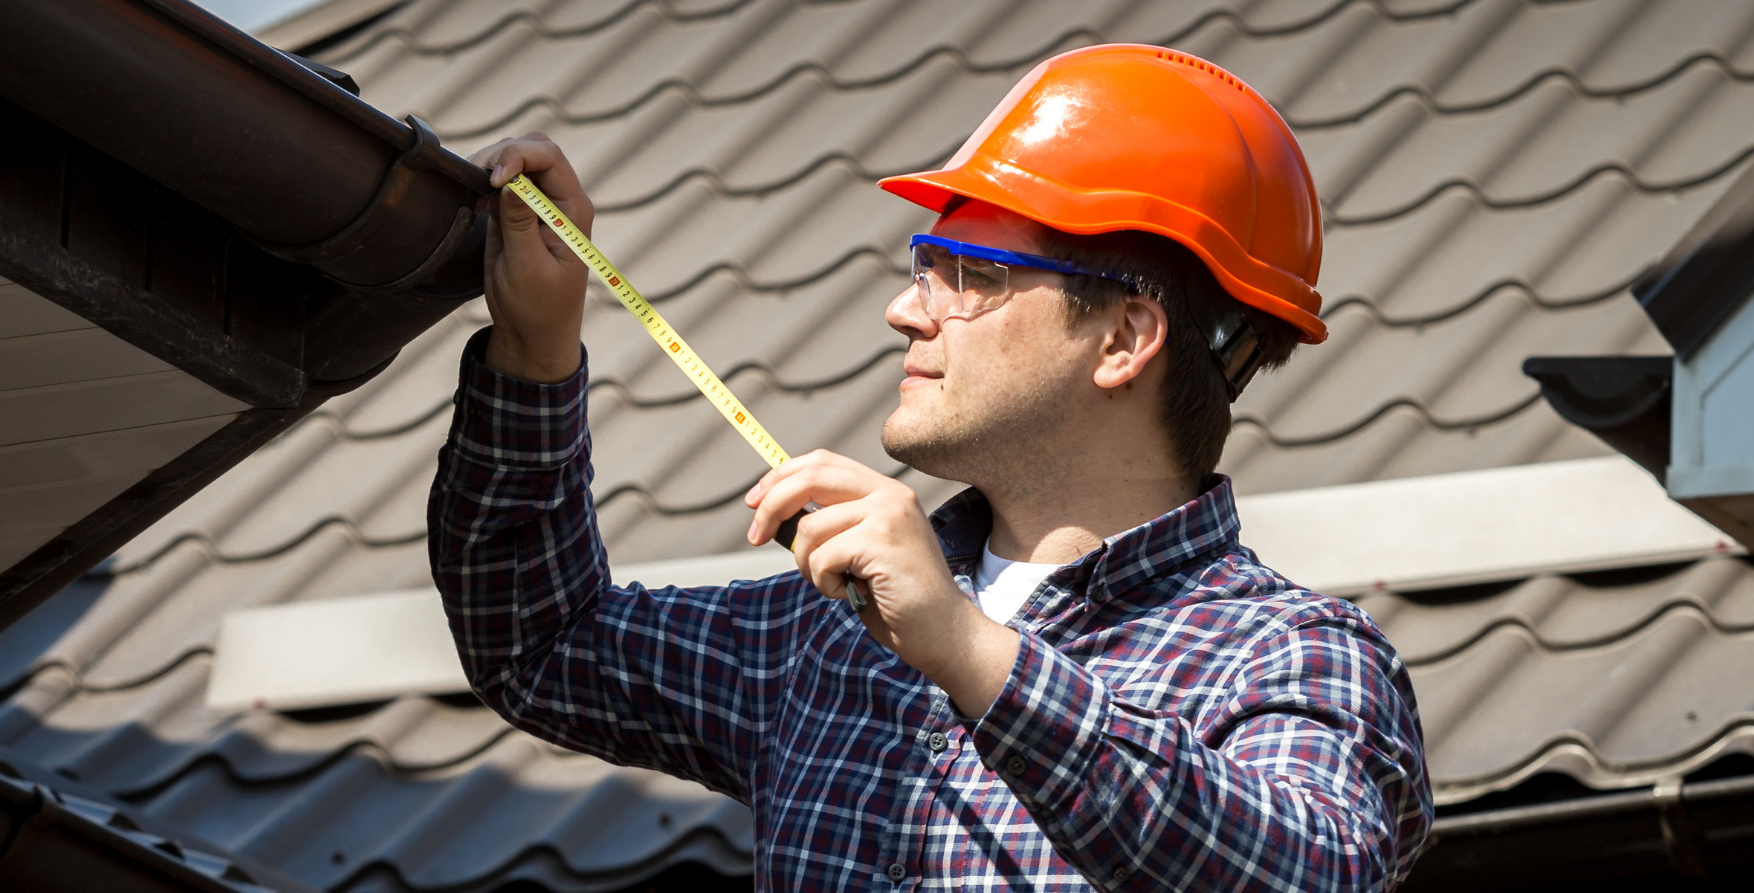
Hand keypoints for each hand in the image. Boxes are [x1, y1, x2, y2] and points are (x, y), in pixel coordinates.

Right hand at [468, 133, 592, 382]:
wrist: (533, 332)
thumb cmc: (538, 307)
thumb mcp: (527, 268)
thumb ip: (520, 223)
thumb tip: (513, 182)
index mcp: (573, 211)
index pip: (550, 158)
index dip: (519, 156)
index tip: (493, 180)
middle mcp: (559, 200)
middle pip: (535, 148)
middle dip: (503, 154)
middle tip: (478, 179)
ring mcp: (537, 204)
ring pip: (516, 159)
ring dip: (491, 165)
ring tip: (473, 191)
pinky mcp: (516, 212)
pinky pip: (502, 180)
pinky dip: (484, 180)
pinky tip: (474, 201)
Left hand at [746, 451, 1019, 714]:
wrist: (945, 634)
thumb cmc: (897, 600)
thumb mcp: (859, 552)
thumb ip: (831, 527)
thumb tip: (774, 514)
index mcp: (885, 491)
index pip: (822, 462)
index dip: (781, 476)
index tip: (754, 501)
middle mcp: (890, 494)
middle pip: (810, 477)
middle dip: (772, 504)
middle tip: (753, 535)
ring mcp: (888, 515)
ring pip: (809, 527)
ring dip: (806, 564)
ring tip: (834, 584)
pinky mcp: (882, 541)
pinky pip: (822, 556)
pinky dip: (823, 582)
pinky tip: (849, 593)